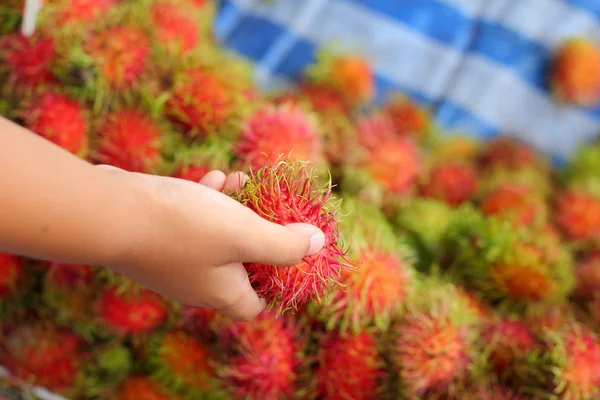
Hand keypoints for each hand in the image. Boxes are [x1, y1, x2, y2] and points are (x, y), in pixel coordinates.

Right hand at [98, 166, 325, 321]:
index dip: (278, 283)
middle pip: (240, 265)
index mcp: (222, 292)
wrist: (109, 213)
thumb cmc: (182, 226)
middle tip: (266, 206)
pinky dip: (207, 201)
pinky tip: (213, 177)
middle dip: (257, 232)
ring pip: (216, 237)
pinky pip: (191, 223)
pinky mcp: (154, 239)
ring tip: (241, 182)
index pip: (257, 304)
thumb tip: (318, 244)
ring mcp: (172, 262)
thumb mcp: (245, 232)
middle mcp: (196, 285)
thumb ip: (284, 243)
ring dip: (233, 209)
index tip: (287, 251)